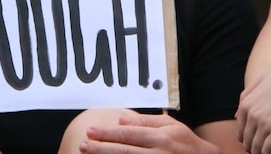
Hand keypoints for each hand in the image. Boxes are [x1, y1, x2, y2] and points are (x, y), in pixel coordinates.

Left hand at [80, 113, 220, 153]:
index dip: (108, 133)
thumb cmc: (187, 144)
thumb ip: (147, 122)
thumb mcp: (172, 126)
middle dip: (101, 148)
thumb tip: (122, 119)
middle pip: (124, 151)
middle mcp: (159, 153)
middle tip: (83, 145)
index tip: (91, 131)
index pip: (129, 134)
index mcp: (162, 137)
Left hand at [237, 60, 270, 153]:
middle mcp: (252, 112)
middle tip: (268, 148)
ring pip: (255, 149)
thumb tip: (237, 114)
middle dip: (255, 147)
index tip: (262, 140)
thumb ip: (249, 94)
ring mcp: (265, 122)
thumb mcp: (265, 79)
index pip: (240, 130)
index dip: (250, 138)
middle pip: (246, 141)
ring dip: (262, 153)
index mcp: (247, 102)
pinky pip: (268, 152)